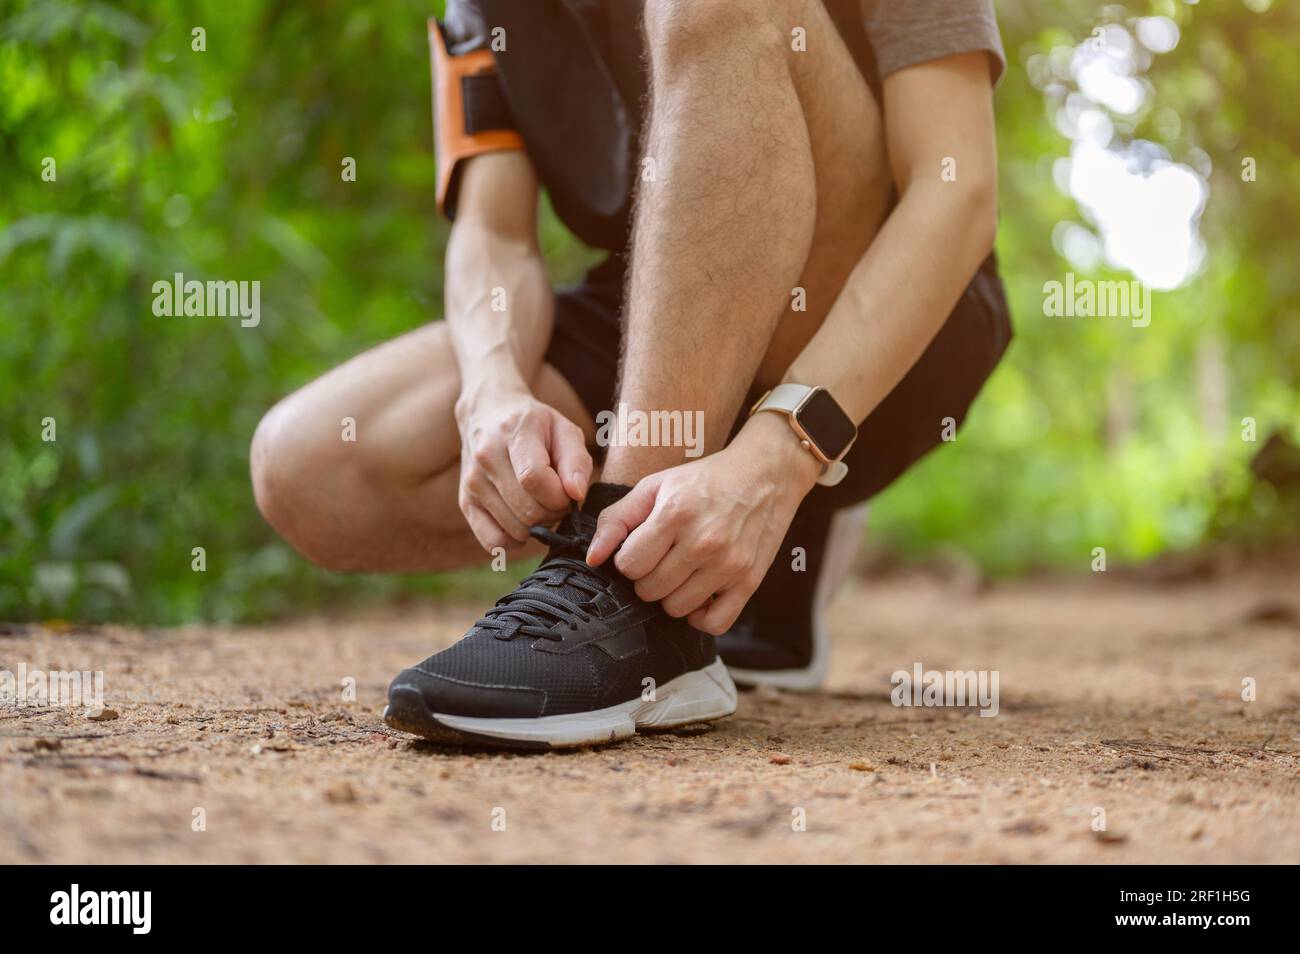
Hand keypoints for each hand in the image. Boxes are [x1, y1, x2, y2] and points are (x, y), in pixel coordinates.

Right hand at [455, 384, 591, 550]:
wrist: (487, 414)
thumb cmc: (535, 425)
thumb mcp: (564, 430)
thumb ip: (577, 461)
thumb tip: (576, 494)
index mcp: (514, 433)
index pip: (534, 479)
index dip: (559, 496)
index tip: (568, 492)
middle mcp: (486, 457)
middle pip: (527, 510)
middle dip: (553, 513)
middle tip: (557, 500)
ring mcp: (473, 482)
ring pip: (515, 528)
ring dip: (537, 526)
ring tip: (540, 504)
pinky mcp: (465, 502)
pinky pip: (493, 542)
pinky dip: (514, 540)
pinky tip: (522, 521)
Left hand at [585, 412, 820, 633]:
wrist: (764, 474)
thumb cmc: (704, 480)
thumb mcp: (656, 486)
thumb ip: (617, 519)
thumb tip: (593, 558)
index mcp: (675, 513)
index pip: (629, 565)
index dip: (629, 559)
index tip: (643, 547)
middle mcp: (703, 542)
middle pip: (650, 591)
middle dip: (648, 577)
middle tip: (663, 558)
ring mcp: (729, 564)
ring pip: (677, 609)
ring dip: (673, 595)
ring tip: (683, 571)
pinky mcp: (749, 581)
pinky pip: (714, 624)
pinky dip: (702, 617)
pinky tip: (701, 593)